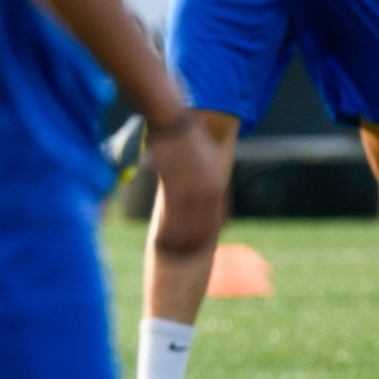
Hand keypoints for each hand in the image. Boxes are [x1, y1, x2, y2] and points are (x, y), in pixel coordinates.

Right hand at [147, 112, 226, 255]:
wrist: (173, 119)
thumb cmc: (182, 132)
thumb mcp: (200, 155)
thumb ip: (199, 172)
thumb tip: (194, 179)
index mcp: (218, 183)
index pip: (218, 218)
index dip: (208, 235)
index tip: (202, 247)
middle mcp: (210, 191)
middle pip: (204, 228)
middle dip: (195, 245)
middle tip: (186, 259)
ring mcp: (194, 192)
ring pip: (188, 228)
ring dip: (179, 245)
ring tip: (170, 258)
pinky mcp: (177, 190)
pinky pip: (172, 220)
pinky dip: (167, 236)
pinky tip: (160, 246)